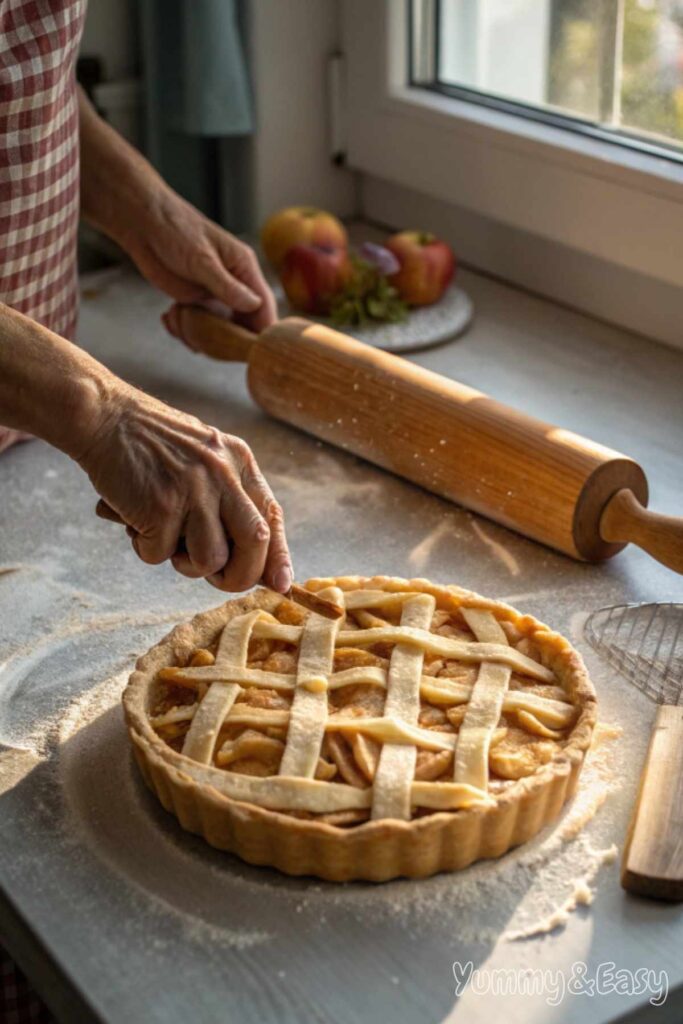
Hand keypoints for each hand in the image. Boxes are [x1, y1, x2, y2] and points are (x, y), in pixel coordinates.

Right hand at [79, 386, 291, 593]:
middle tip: (217, 578)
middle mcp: (222, 475)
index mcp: (238, 462)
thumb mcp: (204, 456)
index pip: (271, 516)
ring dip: (186, 565)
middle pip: (255, 543)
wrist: (104, 416)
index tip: (280, 584)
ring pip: (211, 560)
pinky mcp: (160, 506)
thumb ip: (227, 496)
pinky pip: (160, 555)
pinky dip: (144, 548)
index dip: (278, 556)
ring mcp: (193, 490)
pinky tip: (135, 520)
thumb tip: (251, 556)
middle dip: (240, 576)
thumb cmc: (151, 445)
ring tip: (165, 540)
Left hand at [125, 188, 276, 333]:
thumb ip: (226, 285)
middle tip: (204, 342)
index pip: (263, 305)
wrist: (142, 223)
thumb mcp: (202, 259)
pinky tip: (169, 317)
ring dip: (198, 334)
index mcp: (243, 269)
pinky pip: (197, 327)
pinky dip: (183, 329)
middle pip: (242, 324)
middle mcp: (233, 285)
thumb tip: (254, 305)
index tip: (254, 351)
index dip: (262, 330)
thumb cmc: (176, 229)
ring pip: (218, 331)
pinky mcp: (194, 301)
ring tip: (176, 317)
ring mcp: (214, 295)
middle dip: (225, 338)